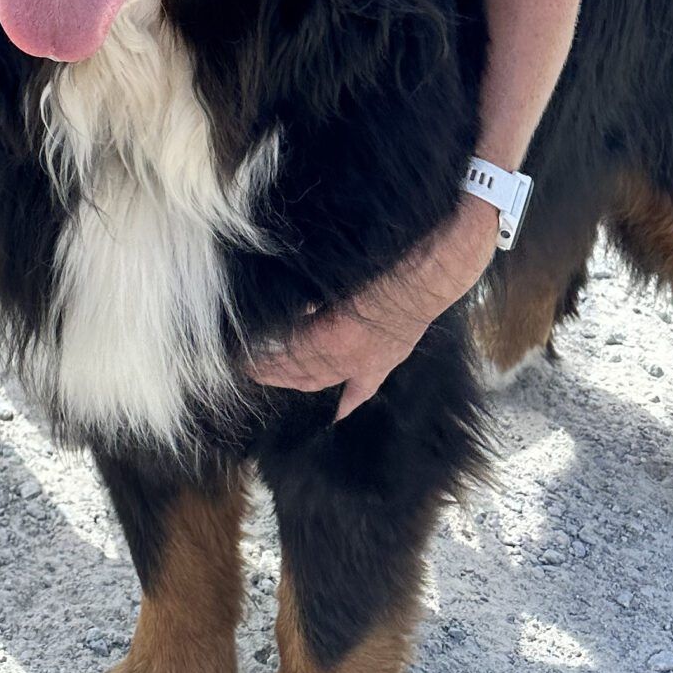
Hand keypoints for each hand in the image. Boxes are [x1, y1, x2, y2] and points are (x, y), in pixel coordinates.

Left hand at [247, 196, 499, 420]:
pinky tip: (336, 413)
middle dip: (273, 374)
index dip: (262, 359)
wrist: (435, 264)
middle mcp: (352, 359)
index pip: (288, 356)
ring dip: (298, 381)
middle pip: (303, 374)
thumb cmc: (384, 259)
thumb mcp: (337, 277)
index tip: (237, 356)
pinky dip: (348, 400)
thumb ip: (308, 299)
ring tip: (274, 378)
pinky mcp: (389, 358)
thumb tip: (288, 309)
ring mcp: (372, 362)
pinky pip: (364, 387)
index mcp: (335, 337)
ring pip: (327, 381)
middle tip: (247, 368)